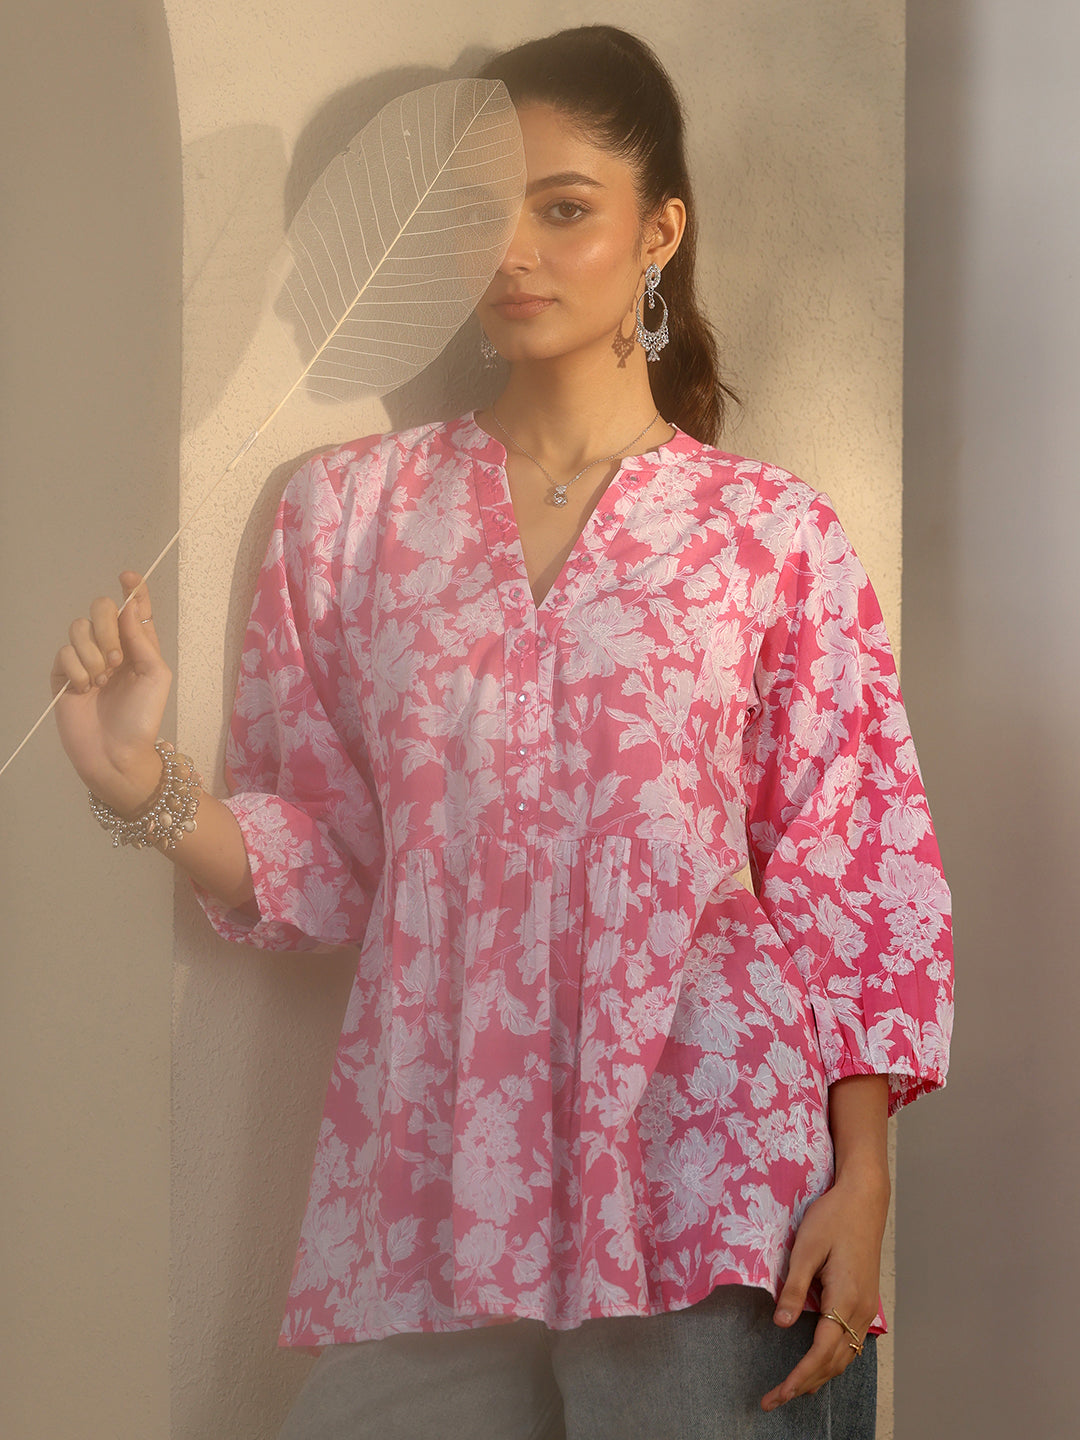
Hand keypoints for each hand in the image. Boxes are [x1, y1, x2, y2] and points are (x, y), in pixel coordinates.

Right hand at [51, 571, 172, 812]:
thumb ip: (143, 639)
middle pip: (100, 609)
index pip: (132, 609)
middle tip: (117, 659)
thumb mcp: (155, 676)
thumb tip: (130, 606)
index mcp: (137, 646)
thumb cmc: (142, 718)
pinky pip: (63, 653)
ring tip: (102, 681)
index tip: (127, 576)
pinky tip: (85, 690)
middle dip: (107, 627)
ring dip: (93, 654)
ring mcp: (85, 660)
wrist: (116, 753)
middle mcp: (111, 648)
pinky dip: (77, 670)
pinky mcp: (63, 675)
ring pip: (78, 629)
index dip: (132, 589)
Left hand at [760, 1167, 888, 1411]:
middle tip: (774, 1399)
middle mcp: (862, 1310)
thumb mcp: (807, 1248)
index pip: (820, 1353)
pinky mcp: (867, 1301)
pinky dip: (834, 1360)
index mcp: (845, 1299)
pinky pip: (852, 1342)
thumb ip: (795, 1289)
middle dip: (804, 1384)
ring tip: (792, 1389)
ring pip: (845, 1356)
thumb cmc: (833, 1218)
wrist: (864, 1199)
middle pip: (833, 1362)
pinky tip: (819, 1362)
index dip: (798, 1377)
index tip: (778, 1394)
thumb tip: (781, 1324)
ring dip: (820, 1376)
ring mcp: (868, 1307)